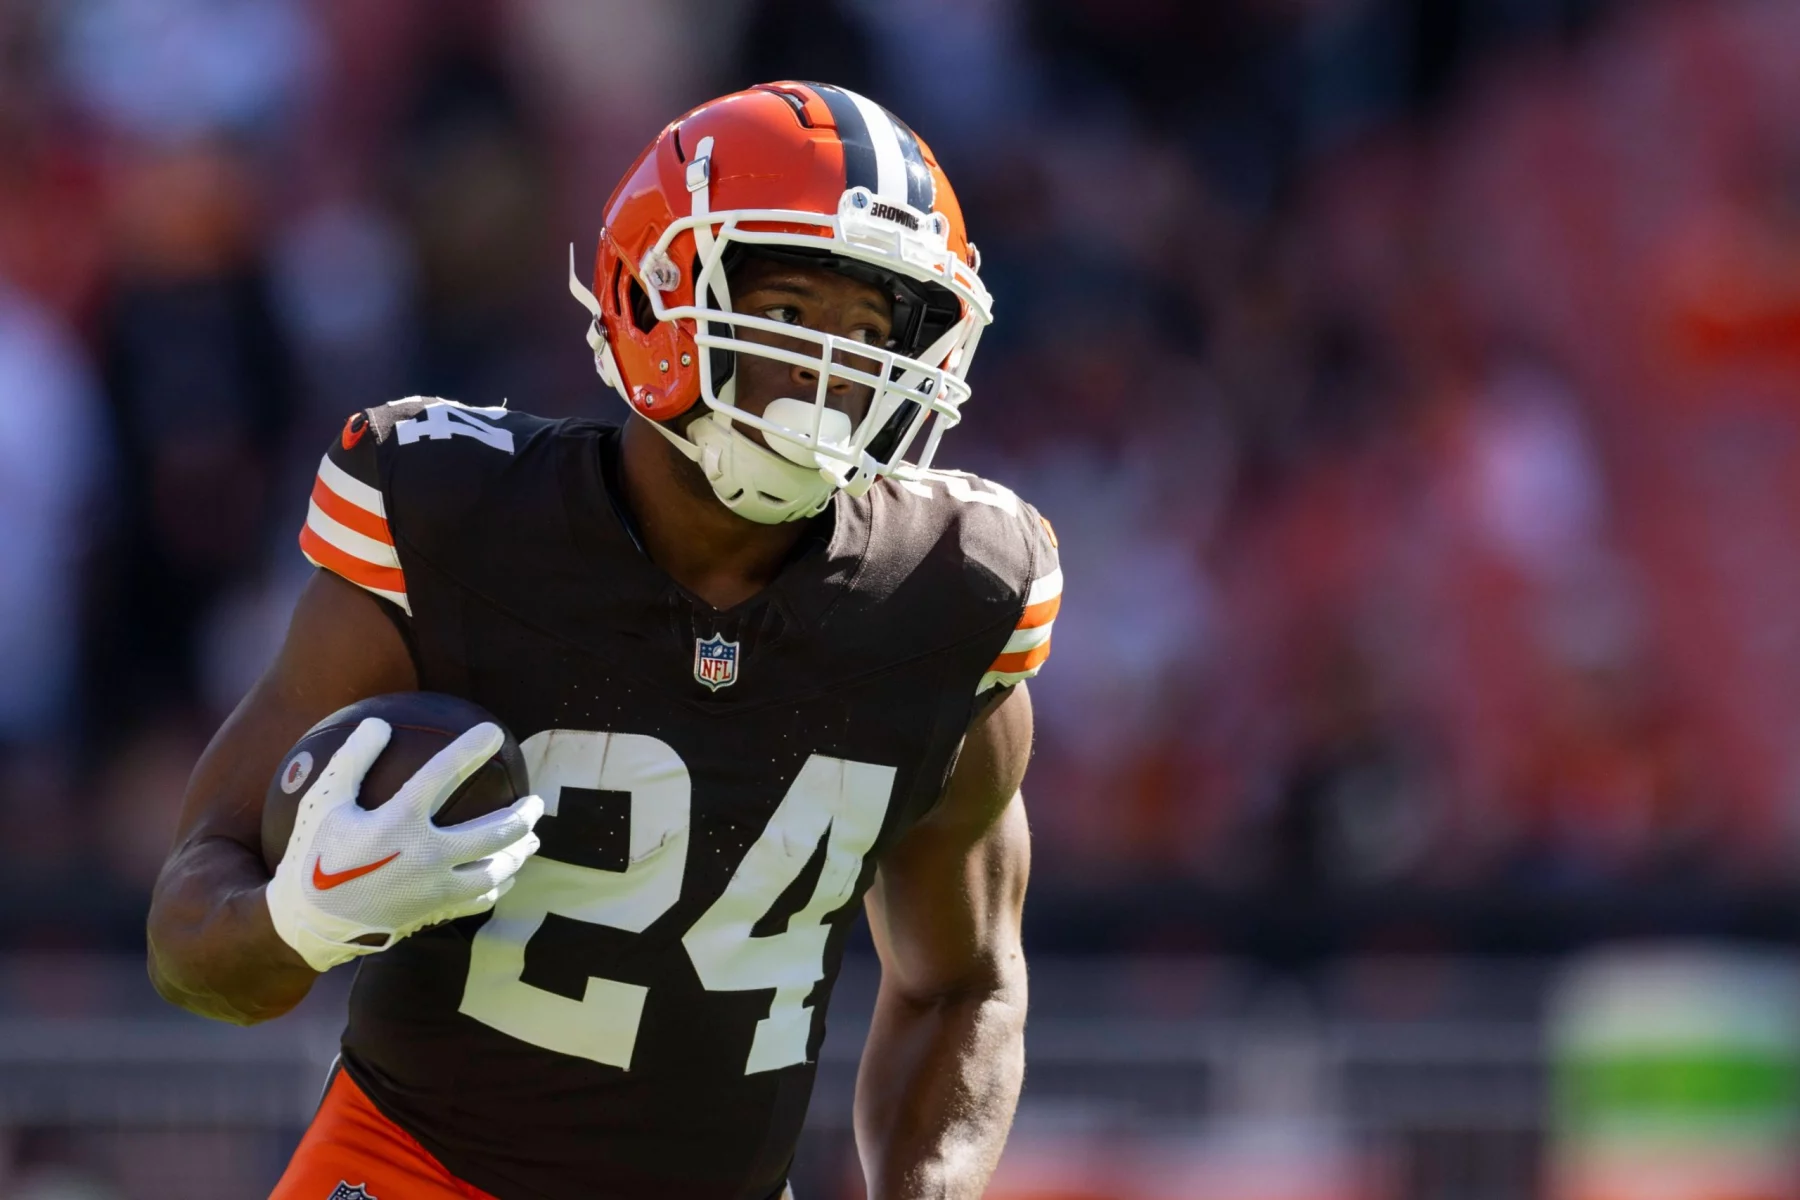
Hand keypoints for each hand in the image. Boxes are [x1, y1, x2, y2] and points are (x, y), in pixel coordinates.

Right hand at [265, 717, 542, 971]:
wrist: (307, 924)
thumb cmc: (313, 857)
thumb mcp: (323, 803)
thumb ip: (352, 761)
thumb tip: (378, 723)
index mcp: (398, 823)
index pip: (443, 775)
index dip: (470, 750)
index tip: (495, 732)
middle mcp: (425, 855)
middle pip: (493, 832)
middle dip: (523, 814)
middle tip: (537, 801)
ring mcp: (434, 888)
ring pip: (496, 870)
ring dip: (519, 852)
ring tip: (533, 839)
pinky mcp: (433, 912)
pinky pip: (479, 899)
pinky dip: (498, 886)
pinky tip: (506, 877)